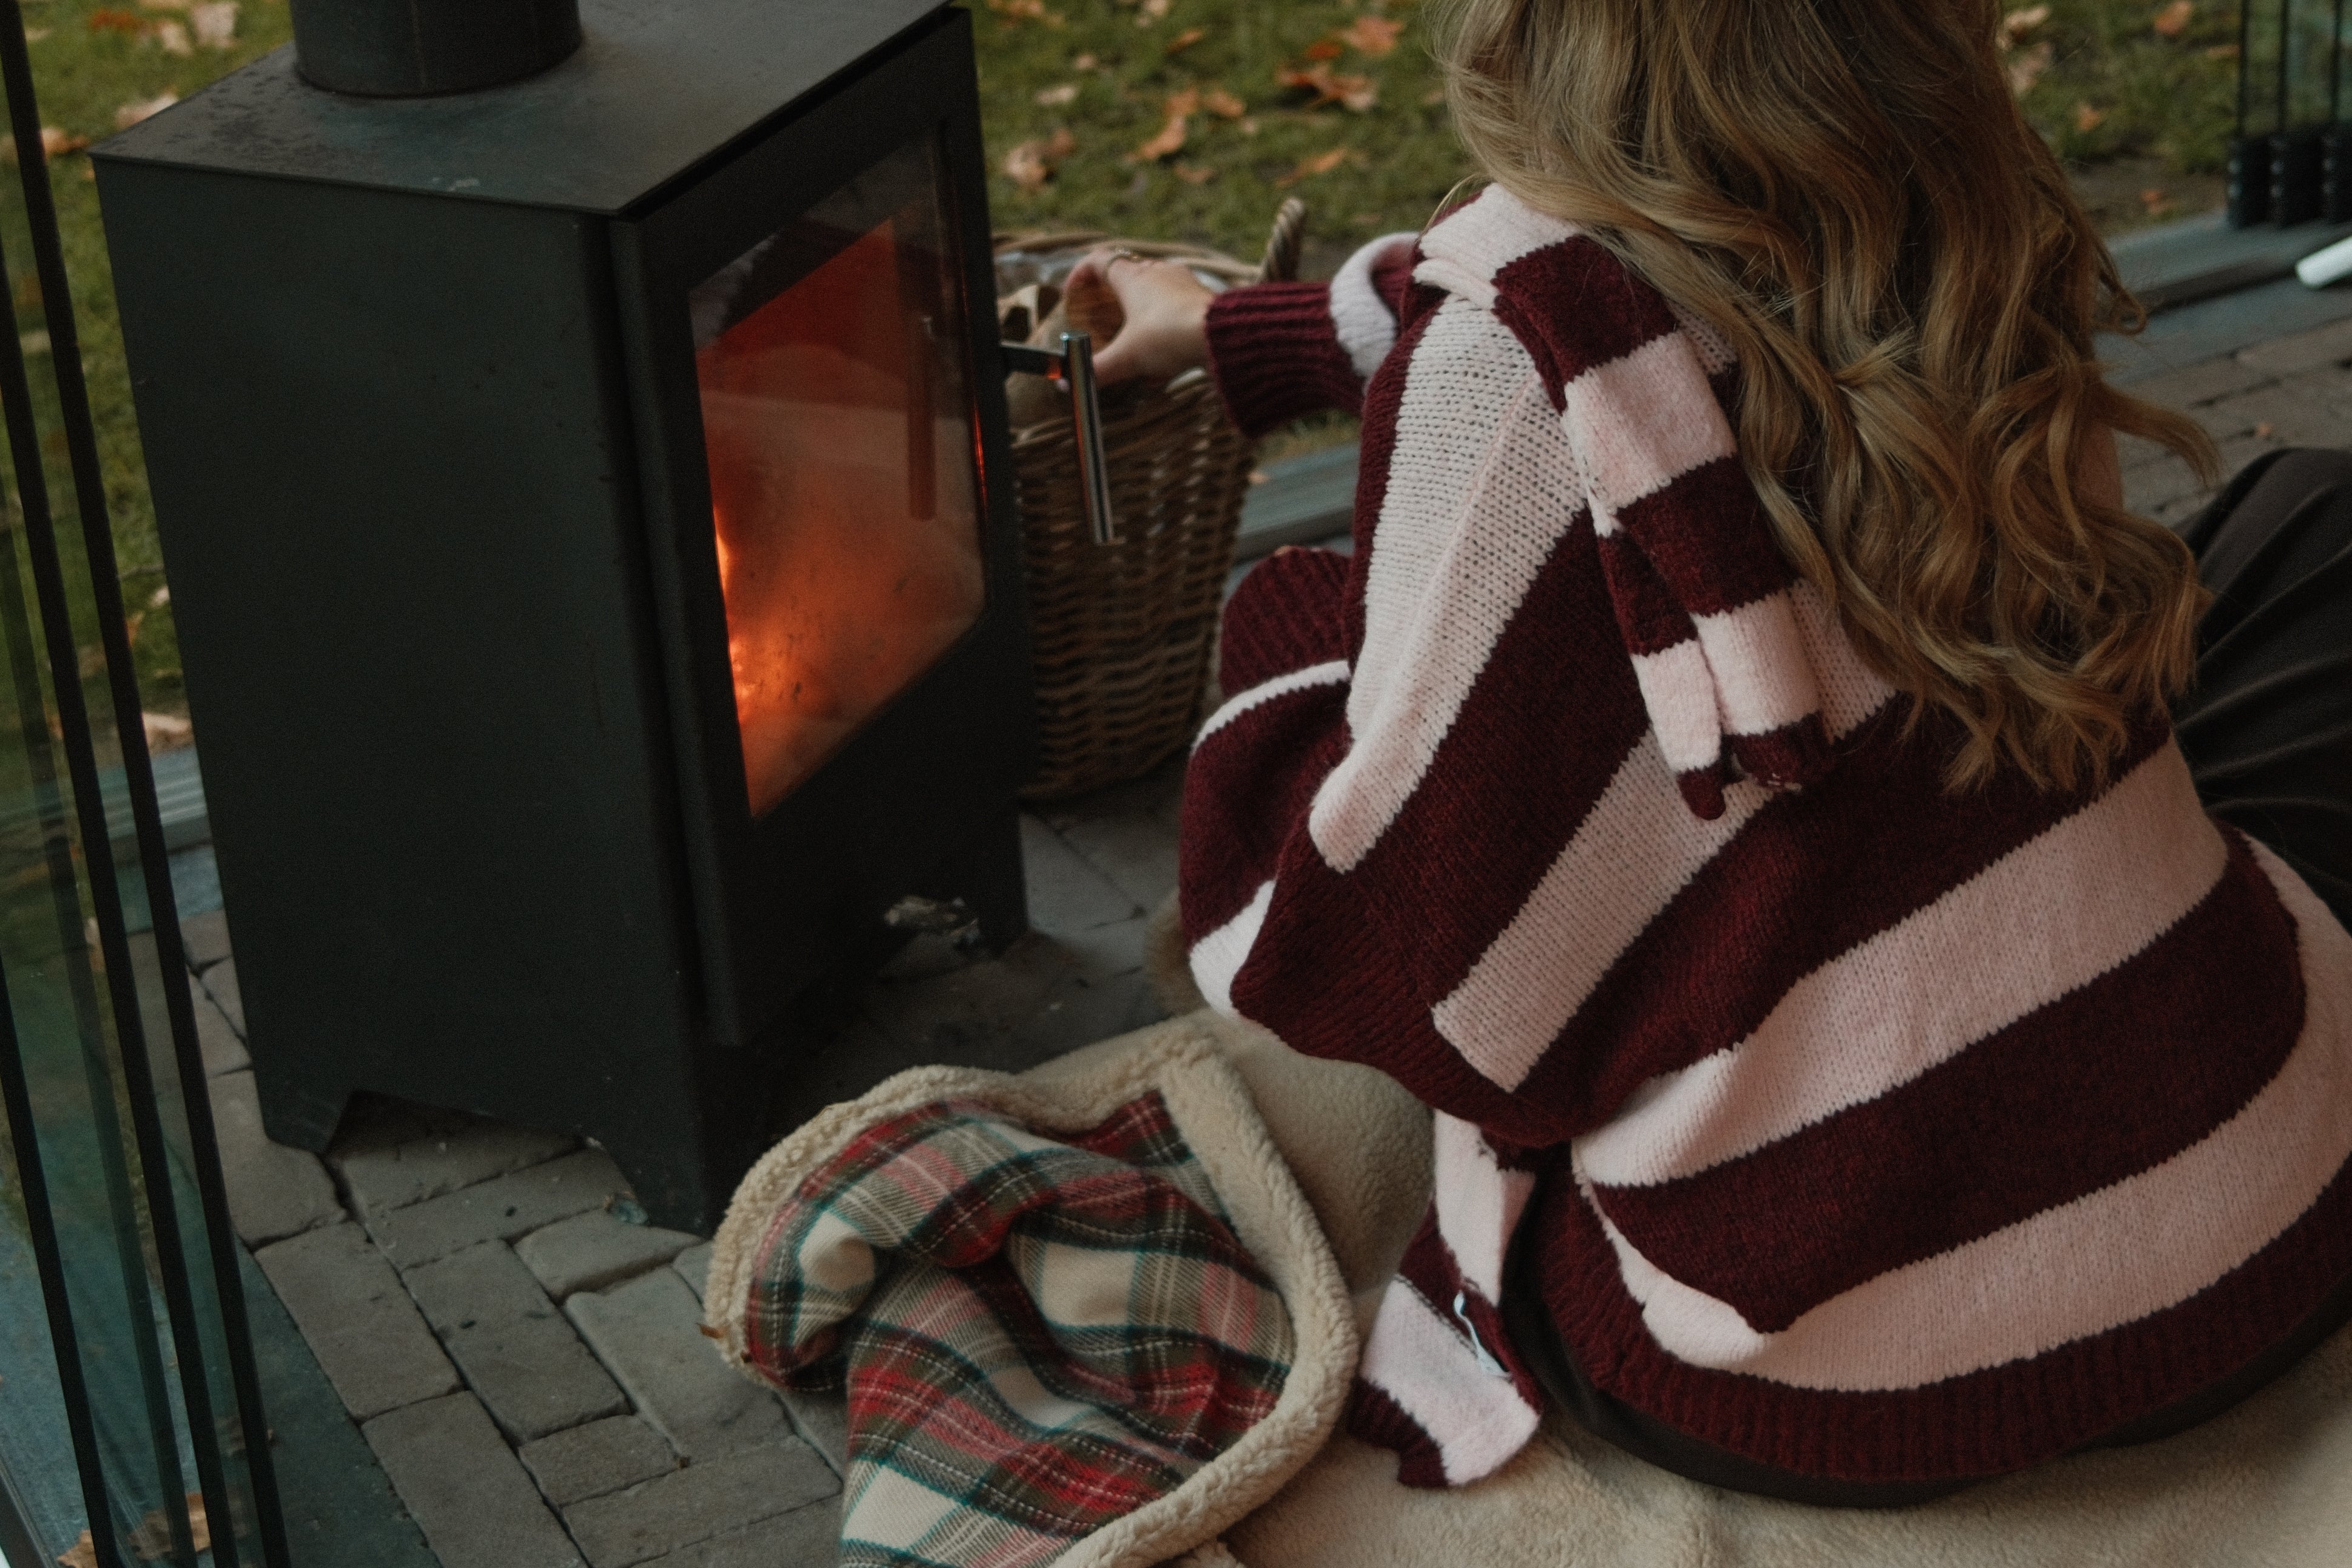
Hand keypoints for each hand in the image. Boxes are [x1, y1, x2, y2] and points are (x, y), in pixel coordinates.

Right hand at [1064, 246, 1214, 384]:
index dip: (1080, 274)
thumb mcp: (1126, 357)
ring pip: (1154, 292)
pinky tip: (1164, 364)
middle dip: (1111, 297)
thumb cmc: (1168, 336)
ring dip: (1140, 314)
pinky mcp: (1201, 300)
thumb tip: (1070, 382)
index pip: (1098, 261)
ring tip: (1133, 341)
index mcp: (1132, 277)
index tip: (1072, 293)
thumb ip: (1096, 369)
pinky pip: (1176, 310)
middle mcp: (1157, 273)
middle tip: (1102, 316)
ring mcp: (1182, 284)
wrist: (1221, 336)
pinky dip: (1164, 330)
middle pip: (1127, 273)